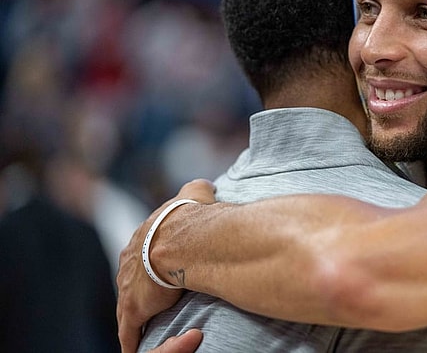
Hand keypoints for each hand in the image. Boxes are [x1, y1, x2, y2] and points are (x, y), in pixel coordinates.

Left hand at [116, 179, 216, 352]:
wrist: (183, 241)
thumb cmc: (191, 218)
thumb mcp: (195, 193)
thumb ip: (198, 188)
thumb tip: (205, 184)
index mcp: (142, 236)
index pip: (141, 251)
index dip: (150, 259)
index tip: (159, 267)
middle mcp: (129, 261)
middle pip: (131, 277)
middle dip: (139, 287)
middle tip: (152, 297)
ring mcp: (128, 286)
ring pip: (127, 304)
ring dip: (134, 314)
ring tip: (143, 323)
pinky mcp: (133, 309)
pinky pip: (129, 331)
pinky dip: (131, 340)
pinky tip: (134, 347)